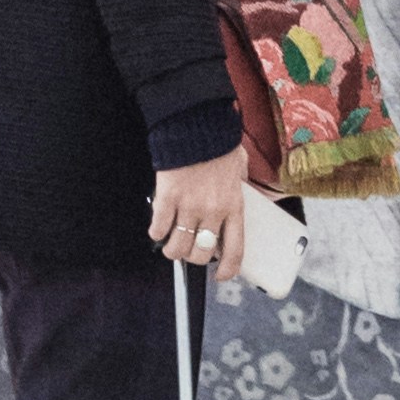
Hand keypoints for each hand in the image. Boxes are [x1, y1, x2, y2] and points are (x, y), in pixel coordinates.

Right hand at [148, 150, 250, 274]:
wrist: (196, 124)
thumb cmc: (219, 145)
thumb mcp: (240, 169)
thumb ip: (240, 185)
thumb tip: (243, 189)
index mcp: (235, 206)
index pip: (235, 250)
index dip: (227, 270)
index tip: (219, 275)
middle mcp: (213, 212)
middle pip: (201, 254)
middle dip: (193, 257)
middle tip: (189, 248)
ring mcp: (189, 207)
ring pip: (177, 248)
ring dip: (172, 249)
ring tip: (170, 242)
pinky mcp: (167, 198)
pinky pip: (158, 229)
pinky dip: (156, 232)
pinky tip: (158, 227)